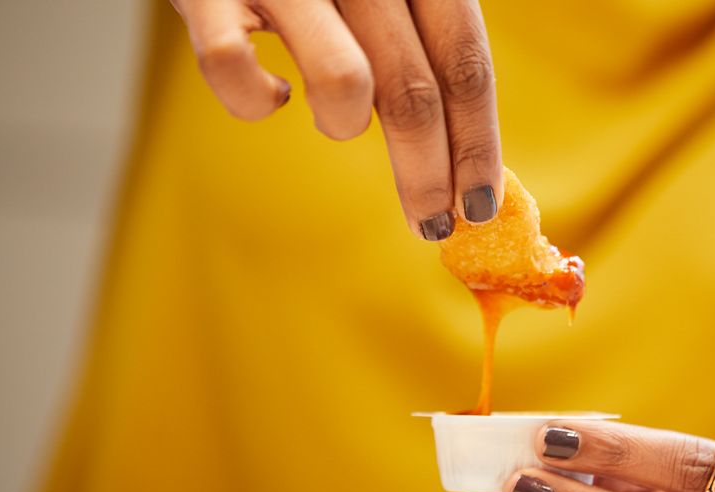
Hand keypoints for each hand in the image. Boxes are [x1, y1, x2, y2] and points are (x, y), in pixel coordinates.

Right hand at [169, 0, 502, 238]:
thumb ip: (423, 45)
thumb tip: (465, 158)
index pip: (465, 63)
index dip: (478, 144)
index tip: (480, 207)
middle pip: (414, 90)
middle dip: (428, 174)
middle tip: (432, 224)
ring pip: (343, 83)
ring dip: (342, 125)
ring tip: (333, 117)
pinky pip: (234, 71)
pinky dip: (256, 101)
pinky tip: (274, 94)